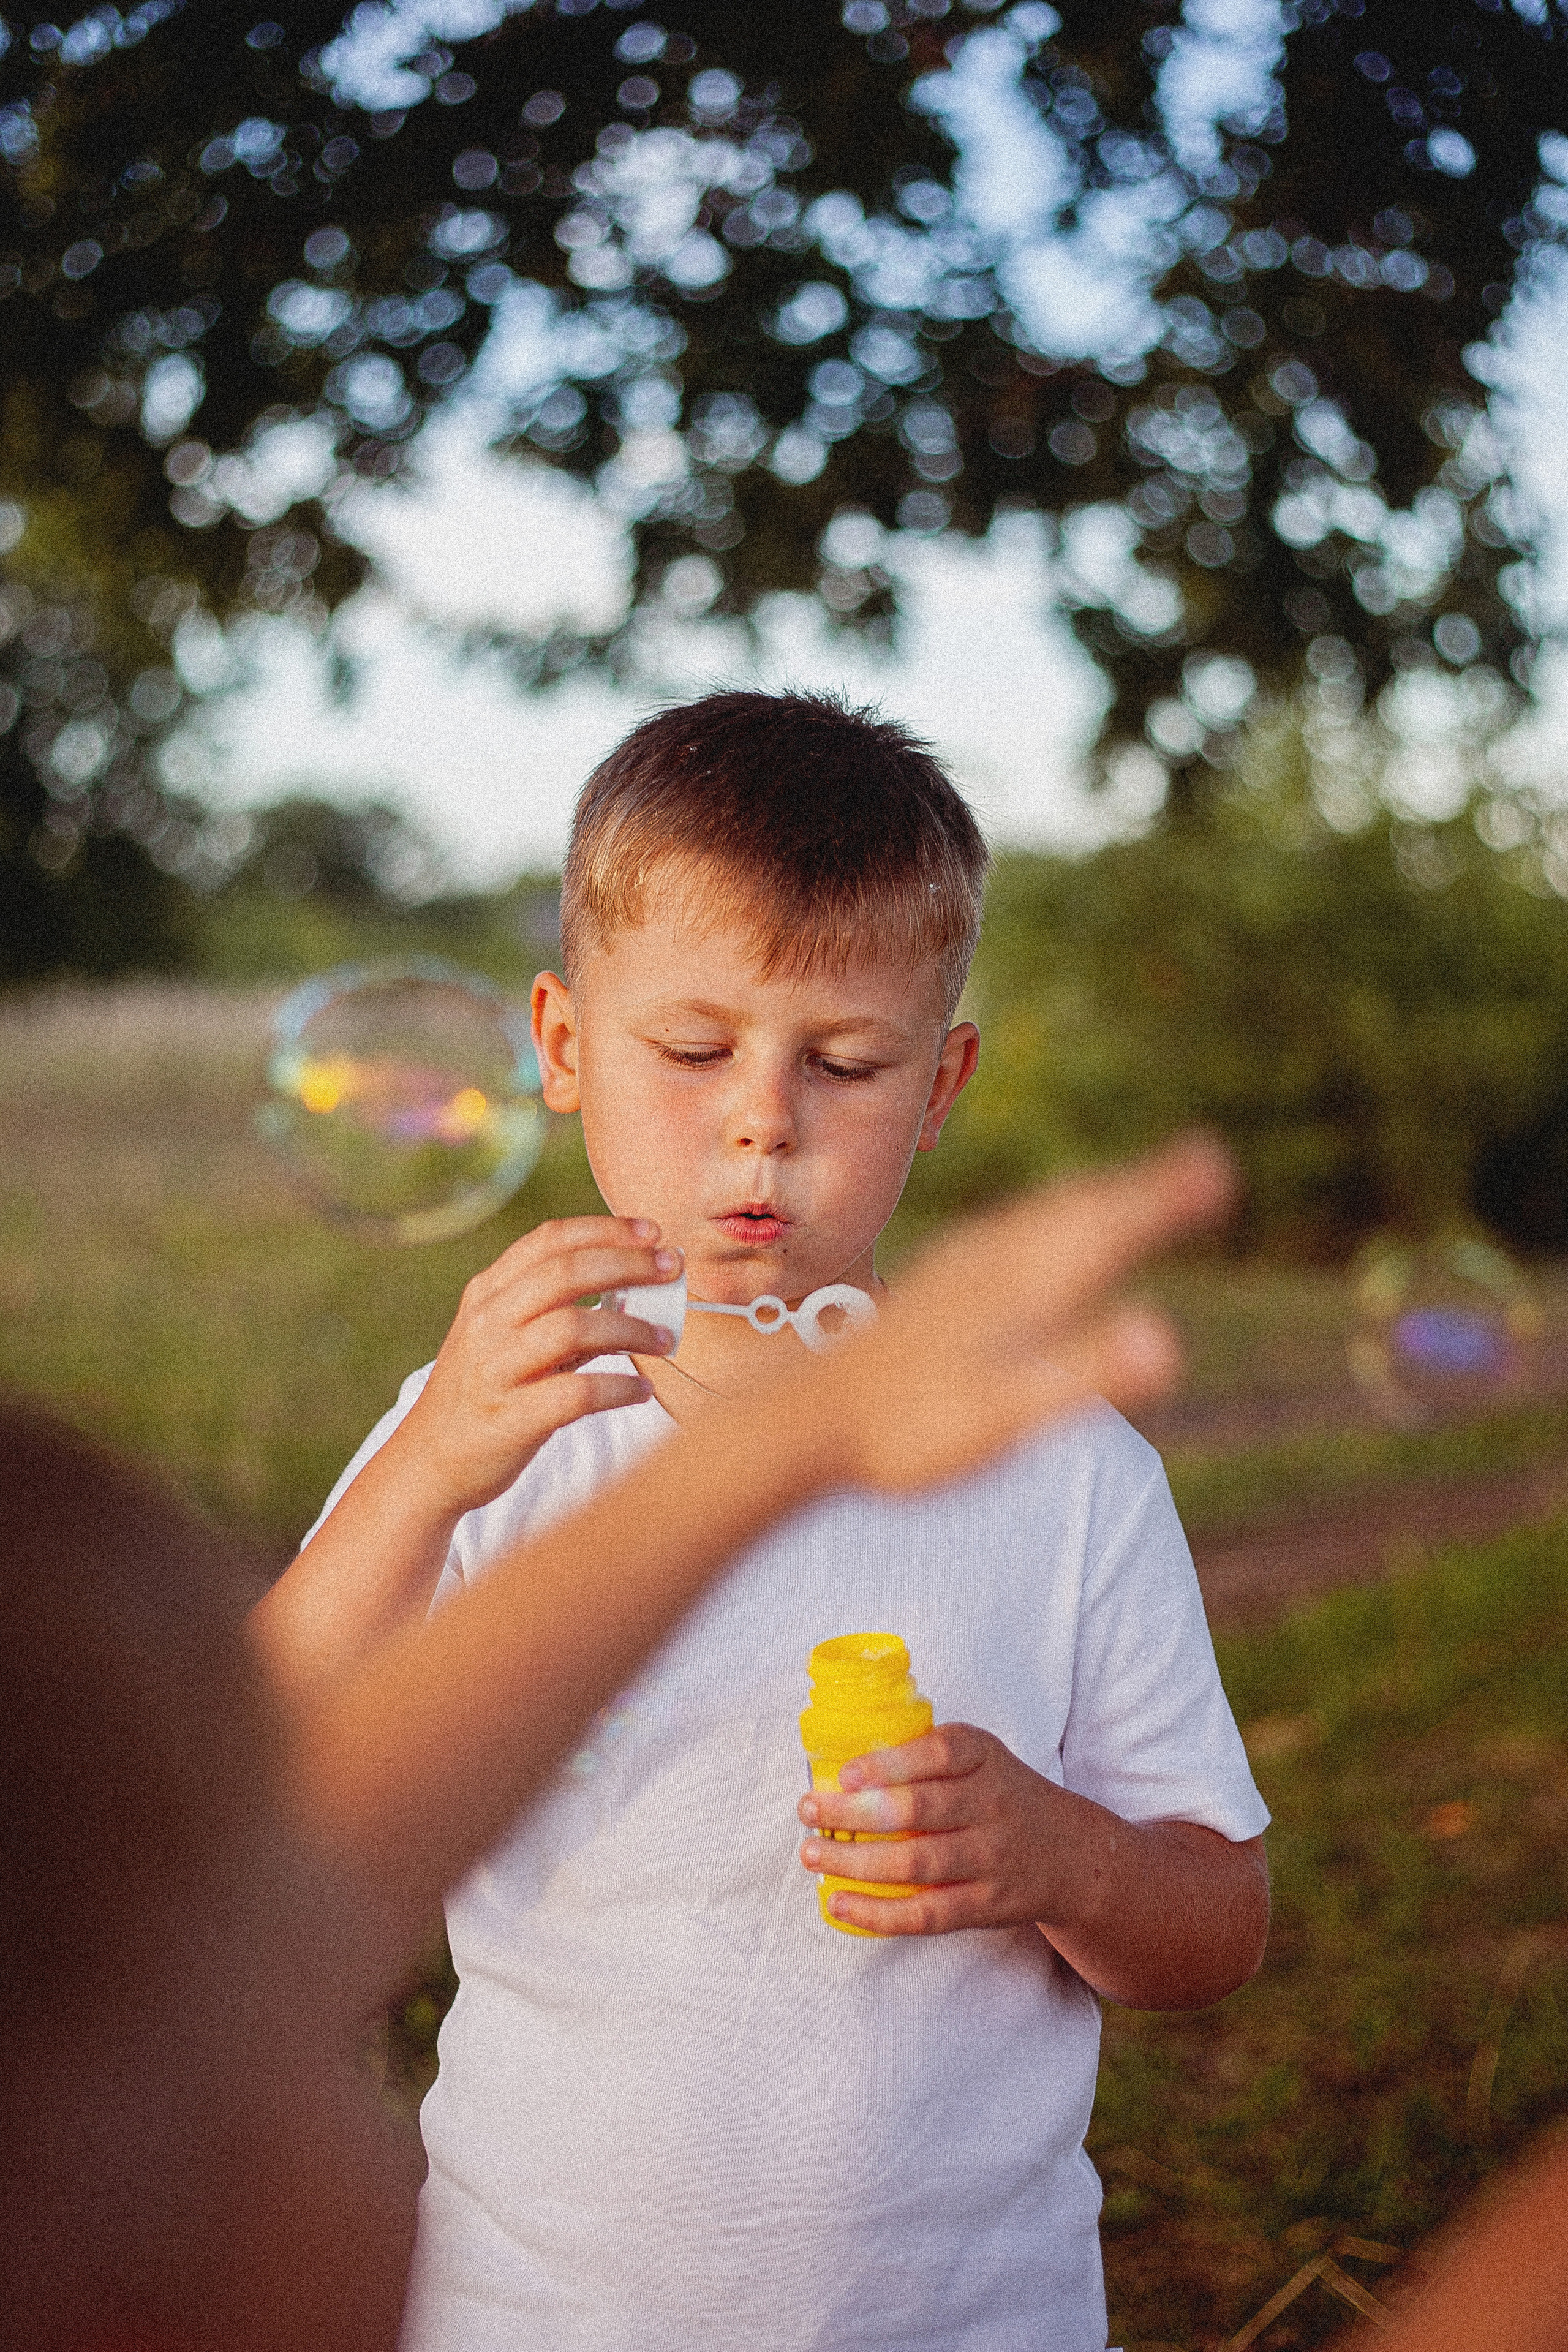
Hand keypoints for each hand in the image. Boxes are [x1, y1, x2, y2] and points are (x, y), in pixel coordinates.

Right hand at [393, 1215, 683, 1517]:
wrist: (430, 1461)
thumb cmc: (483, 1391)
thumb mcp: (499, 1333)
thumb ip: (551, 1307)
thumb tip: (630, 1287)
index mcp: (487, 1293)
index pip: (549, 1240)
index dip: (605, 1229)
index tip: (651, 1232)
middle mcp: (488, 1323)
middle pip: (565, 1273)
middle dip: (627, 1265)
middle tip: (671, 1269)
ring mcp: (496, 1370)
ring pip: (573, 1327)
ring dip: (630, 1329)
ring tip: (665, 1340)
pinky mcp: (511, 1418)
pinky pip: (577, 1393)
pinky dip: (619, 1388)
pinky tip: (643, 1391)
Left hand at [798, 1722, 1070, 1935]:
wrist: (1070, 1853)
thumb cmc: (1001, 1794)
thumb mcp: (980, 1756)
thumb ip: (925, 1755)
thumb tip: (840, 1766)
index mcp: (984, 1757)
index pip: (938, 1753)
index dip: (889, 1764)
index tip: (845, 1775)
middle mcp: (991, 1804)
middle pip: (917, 1810)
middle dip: (853, 1813)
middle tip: (807, 1812)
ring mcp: (991, 1858)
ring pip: (916, 1864)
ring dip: (854, 1862)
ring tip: (811, 1855)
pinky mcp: (987, 1905)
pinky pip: (927, 1914)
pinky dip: (878, 1914)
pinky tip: (839, 1903)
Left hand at [799, 1133, 1235, 1496]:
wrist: (793, 1421)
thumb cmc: (902, 1429)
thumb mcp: (1003, 1416)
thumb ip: (1085, 1374)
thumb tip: (1169, 1338)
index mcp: (1021, 1288)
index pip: (1109, 1230)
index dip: (1164, 1199)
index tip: (1218, 1166)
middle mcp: (990, 1266)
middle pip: (1080, 1213)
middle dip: (1144, 1190)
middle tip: (1205, 1166)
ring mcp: (956, 1275)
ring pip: (1039, 1221)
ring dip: (1094, 1202)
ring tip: (1133, 1192)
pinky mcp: (930, 1293)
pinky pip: (1005, 1240)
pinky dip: (1044, 1227)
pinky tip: (1030, 1242)